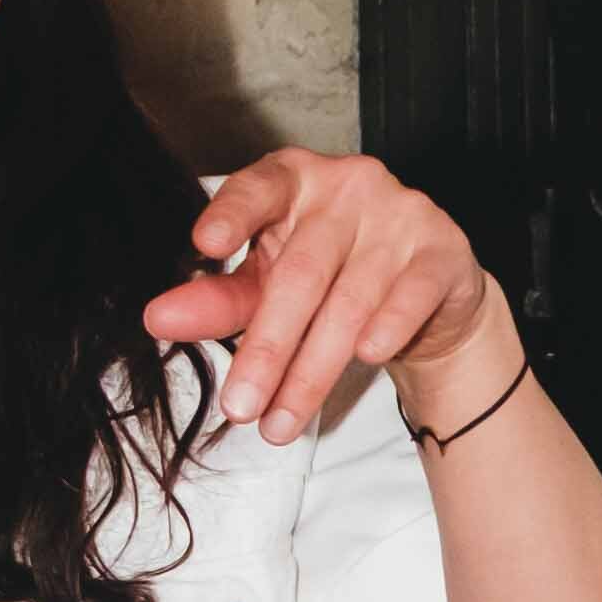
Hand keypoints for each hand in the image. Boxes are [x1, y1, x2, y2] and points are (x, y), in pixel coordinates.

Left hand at [147, 152, 494, 446]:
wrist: (427, 294)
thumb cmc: (334, 277)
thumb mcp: (269, 284)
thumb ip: (220, 299)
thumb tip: (159, 319)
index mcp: (293, 180)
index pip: (257, 187)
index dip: (232, 214)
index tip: (205, 244)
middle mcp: (347, 187)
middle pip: (301, 274)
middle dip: (267, 349)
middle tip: (240, 407)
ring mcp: (400, 214)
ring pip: (350, 300)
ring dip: (314, 370)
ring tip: (281, 421)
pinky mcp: (442, 249)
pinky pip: (410, 294)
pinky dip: (388, 327)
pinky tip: (366, 358)